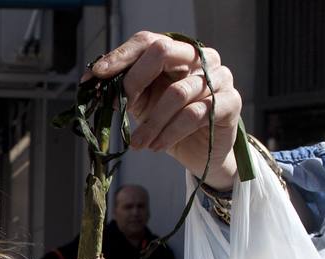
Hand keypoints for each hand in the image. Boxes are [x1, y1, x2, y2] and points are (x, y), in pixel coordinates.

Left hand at [89, 32, 241, 189]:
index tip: (97, 74)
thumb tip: (93, 82)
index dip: (121, 56)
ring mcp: (219, 77)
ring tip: (139, 143)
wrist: (198, 152)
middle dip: (134, 81)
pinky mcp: (230, 102)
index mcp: (178, 51)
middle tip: (122, 107)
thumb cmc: (169, 122)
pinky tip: (157, 146)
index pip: (147, 41)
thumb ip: (125, 89)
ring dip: (152, 122)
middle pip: (163, 53)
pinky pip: (194, 114)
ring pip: (177, 93)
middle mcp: (201, 57)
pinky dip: (170, 133)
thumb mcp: (142, 103)